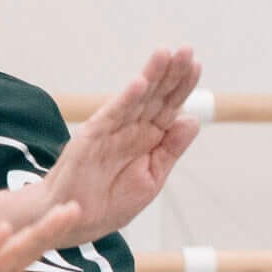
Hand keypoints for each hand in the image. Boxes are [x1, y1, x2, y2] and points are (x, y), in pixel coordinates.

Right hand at [43, 48, 203, 240]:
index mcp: (148, 139)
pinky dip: (126, 100)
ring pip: (136, 99)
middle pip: (156, 96)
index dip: (183, 86)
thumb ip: (171, 149)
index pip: (170, 107)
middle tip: (187, 50)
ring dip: (151, 76)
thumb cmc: (109, 203)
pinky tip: (141, 83)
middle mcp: (131, 129)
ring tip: (166, 55)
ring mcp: (112, 130)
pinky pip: (113, 115)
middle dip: (172, 73)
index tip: (197, 65)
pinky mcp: (92, 137)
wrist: (74, 221)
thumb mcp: (152, 178)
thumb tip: (193, 120)